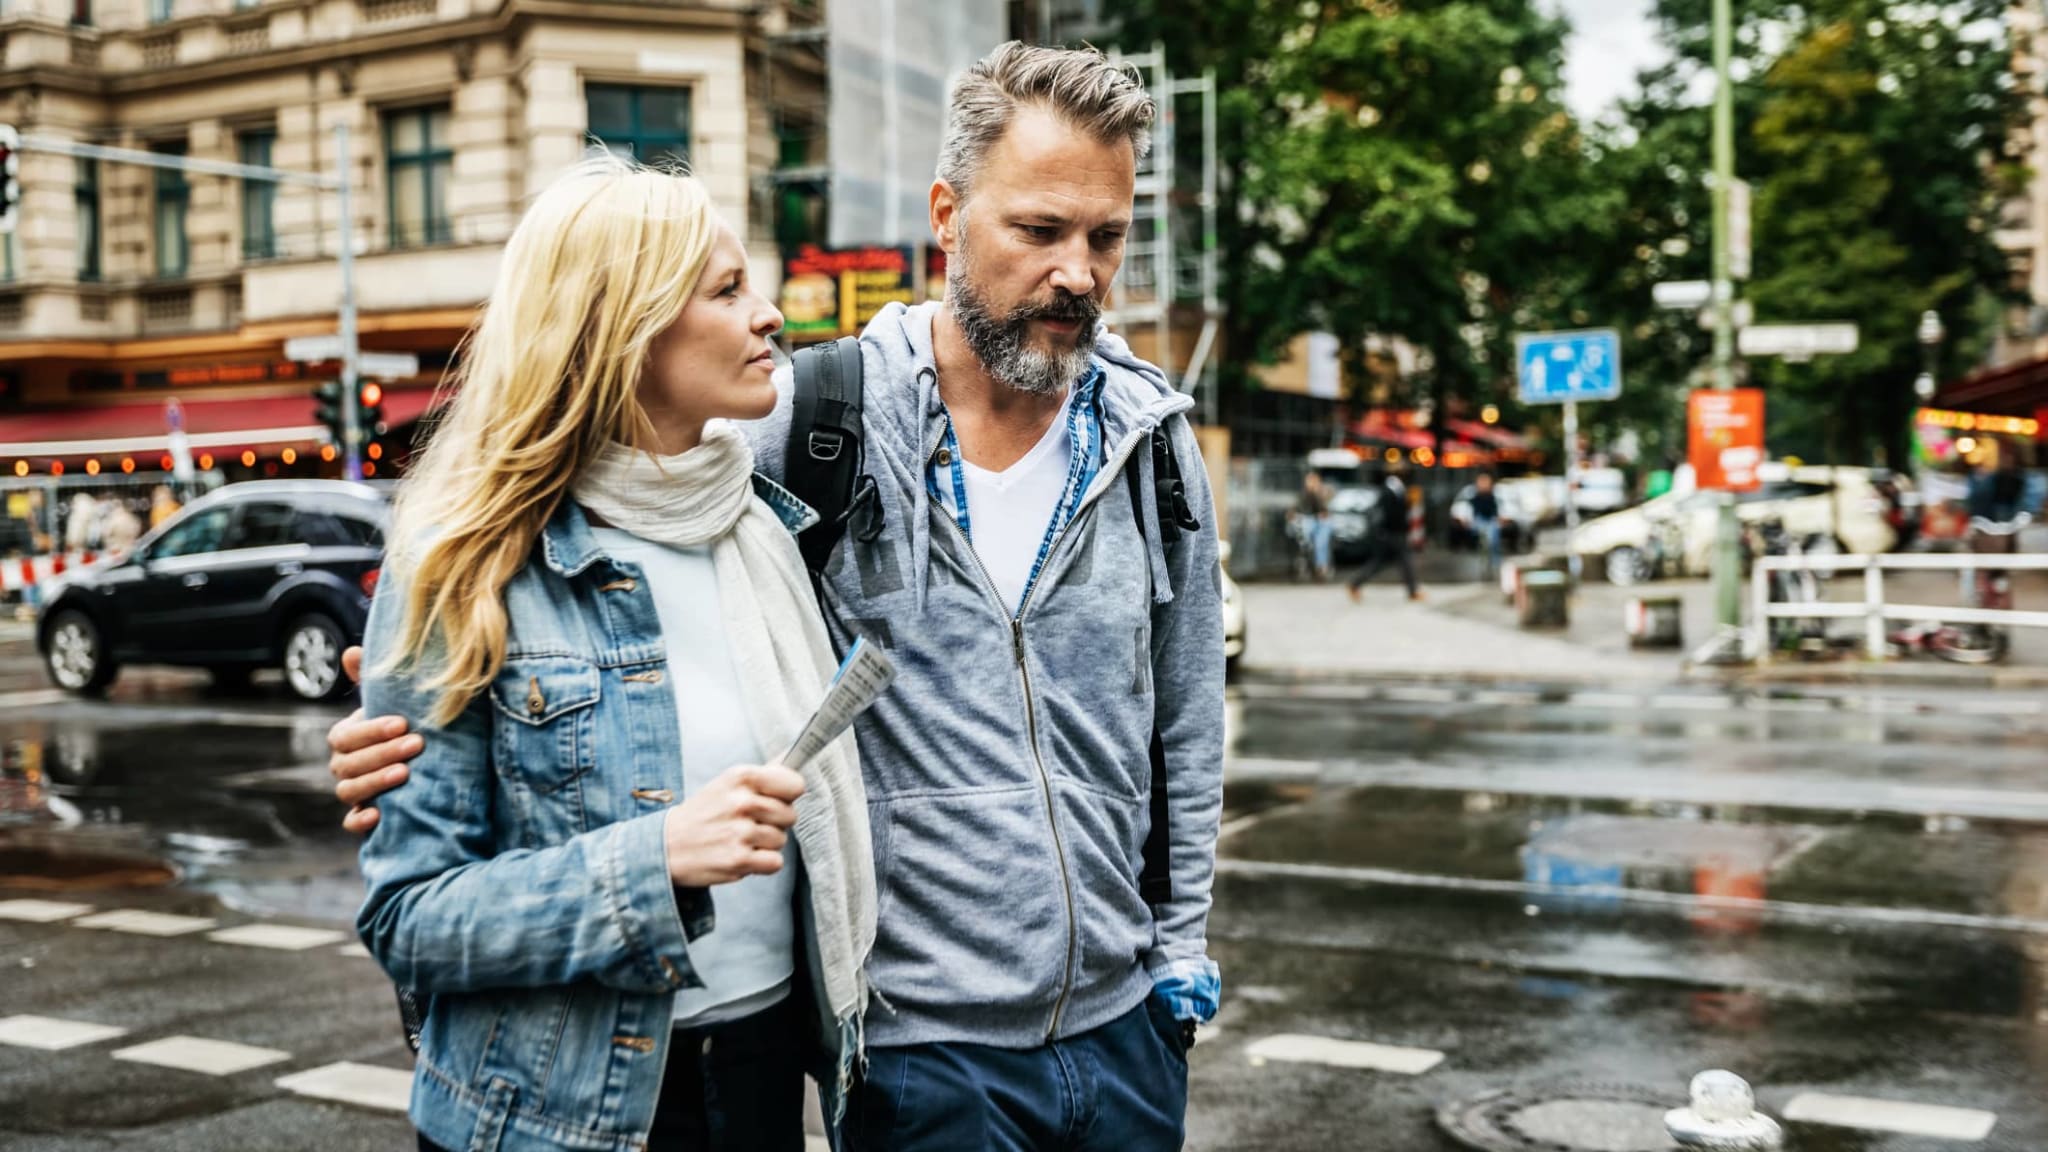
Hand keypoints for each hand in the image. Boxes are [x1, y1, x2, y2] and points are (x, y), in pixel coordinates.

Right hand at [329, 646, 420, 834]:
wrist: (428, 763)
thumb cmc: (408, 727)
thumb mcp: (394, 703)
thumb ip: (374, 680)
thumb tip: (352, 652)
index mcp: (347, 737)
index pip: (345, 736)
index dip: (371, 731)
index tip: (403, 723)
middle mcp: (344, 765)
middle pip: (347, 763)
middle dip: (381, 753)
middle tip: (416, 744)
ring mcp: (353, 792)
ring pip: (348, 790)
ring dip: (375, 782)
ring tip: (406, 774)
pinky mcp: (364, 816)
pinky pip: (350, 823)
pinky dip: (359, 820)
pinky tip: (378, 815)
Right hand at [663, 764, 805, 886]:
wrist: (665, 846)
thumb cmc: (701, 814)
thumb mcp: (727, 783)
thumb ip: (763, 774)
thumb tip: (791, 758)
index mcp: (742, 777)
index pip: (795, 785)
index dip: (788, 795)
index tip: (777, 800)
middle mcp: (742, 802)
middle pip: (790, 815)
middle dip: (775, 823)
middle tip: (748, 823)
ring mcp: (740, 832)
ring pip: (782, 840)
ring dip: (765, 844)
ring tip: (739, 840)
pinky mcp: (738, 860)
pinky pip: (775, 862)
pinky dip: (762, 864)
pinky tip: (742, 856)